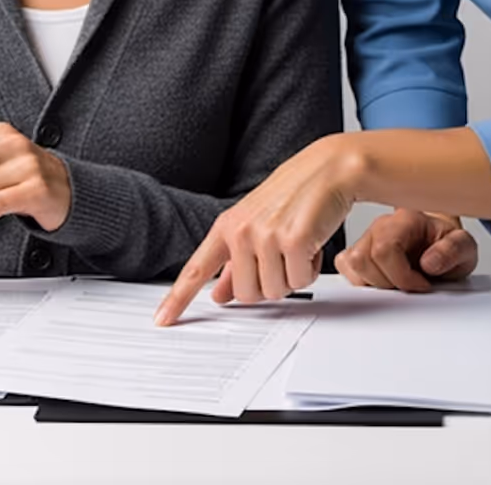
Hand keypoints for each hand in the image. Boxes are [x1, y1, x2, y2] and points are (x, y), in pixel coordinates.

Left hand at [154, 134, 358, 325]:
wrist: (327, 169)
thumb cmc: (293, 196)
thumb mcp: (257, 224)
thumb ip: (234, 262)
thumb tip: (219, 295)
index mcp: (227, 227)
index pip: (197, 268)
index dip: (178, 298)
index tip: (162, 320)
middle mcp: (242, 231)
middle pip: (247, 294)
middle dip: (269, 283)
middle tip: (282, 255)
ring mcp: (266, 235)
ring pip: (275, 292)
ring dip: (292, 275)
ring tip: (298, 244)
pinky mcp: (294, 240)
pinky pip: (300, 282)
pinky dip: (310, 269)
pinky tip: (312, 243)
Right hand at [335, 209, 477, 291]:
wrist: (442, 241)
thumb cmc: (449, 243)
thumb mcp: (465, 247)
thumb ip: (454, 250)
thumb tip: (429, 262)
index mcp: (406, 219)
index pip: (385, 248)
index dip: (402, 276)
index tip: (421, 285)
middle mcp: (381, 225)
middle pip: (361, 258)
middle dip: (387, 282)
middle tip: (409, 286)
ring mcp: (367, 237)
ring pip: (350, 264)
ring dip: (374, 283)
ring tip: (397, 284)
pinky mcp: (358, 250)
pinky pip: (344, 265)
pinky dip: (361, 280)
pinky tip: (382, 282)